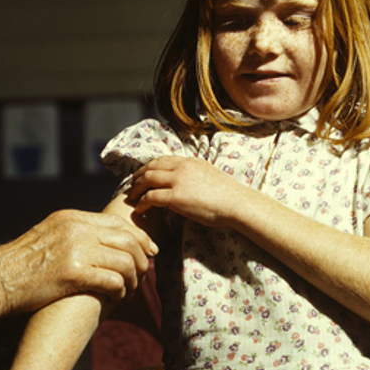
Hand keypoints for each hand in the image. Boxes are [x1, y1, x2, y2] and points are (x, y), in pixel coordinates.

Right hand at [0, 209, 156, 318]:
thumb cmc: (20, 264)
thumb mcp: (47, 236)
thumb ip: (73, 234)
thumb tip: (100, 242)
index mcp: (70, 218)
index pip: (117, 222)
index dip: (139, 237)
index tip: (150, 251)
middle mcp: (75, 229)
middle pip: (127, 239)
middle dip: (142, 259)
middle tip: (143, 275)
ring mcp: (75, 250)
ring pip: (125, 261)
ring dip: (134, 279)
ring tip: (130, 291)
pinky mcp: (73, 274)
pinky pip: (113, 281)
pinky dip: (121, 291)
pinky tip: (116, 298)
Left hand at [126, 156, 249, 227]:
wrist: (237, 204)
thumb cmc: (228, 196)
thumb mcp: (209, 177)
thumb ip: (194, 177)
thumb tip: (186, 185)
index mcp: (190, 161)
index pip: (163, 159)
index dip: (149, 167)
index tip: (142, 175)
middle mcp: (182, 167)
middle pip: (151, 167)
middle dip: (138, 176)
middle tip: (132, 186)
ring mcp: (178, 181)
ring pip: (148, 179)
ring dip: (137, 189)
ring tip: (132, 198)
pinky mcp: (176, 197)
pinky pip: (151, 197)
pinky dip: (142, 203)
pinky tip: (140, 210)